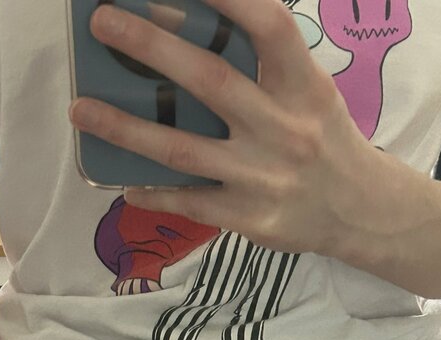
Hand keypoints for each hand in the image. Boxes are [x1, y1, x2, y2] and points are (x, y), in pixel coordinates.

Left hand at [67, 0, 378, 256]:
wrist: (360, 211)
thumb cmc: (322, 138)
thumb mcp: (308, 90)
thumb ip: (260, 64)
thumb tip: (183, 30)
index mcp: (303, 86)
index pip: (268, 26)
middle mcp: (283, 128)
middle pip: (210, 81)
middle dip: (151, 48)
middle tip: (102, 21)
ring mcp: (262, 177)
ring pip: (183, 149)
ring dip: (126, 128)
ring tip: (81, 108)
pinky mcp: (249, 217)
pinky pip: (190, 202)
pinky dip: (153, 192)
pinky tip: (122, 184)